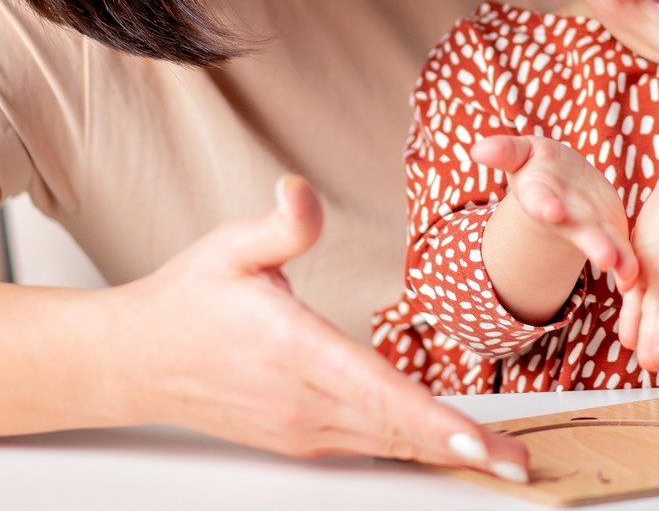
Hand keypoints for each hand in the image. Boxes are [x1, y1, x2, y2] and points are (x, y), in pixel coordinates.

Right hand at [108, 175, 527, 480]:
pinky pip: (367, 446)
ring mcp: (300, 427)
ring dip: (444, 456)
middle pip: (395, 430)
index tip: (477, 444)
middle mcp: (301, 400)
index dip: (430, 420)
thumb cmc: (190, 298)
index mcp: (294, 348)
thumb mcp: (230, 246)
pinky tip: (449, 452)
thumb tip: (302, 192)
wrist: (136, 359)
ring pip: (386, 444)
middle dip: (462, 451)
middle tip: (521, 466)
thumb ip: (280, 225)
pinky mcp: (299, 439)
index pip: (375, 389)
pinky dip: (411, 450)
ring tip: (502, 464)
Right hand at [472, 134, 636, 287]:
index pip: (540, 200)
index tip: (551, 210)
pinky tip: (636, 276)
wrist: (564, 183)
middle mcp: (564, 218)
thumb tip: (478, 149)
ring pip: (603, 244)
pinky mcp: (610, 233)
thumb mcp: (522, 153)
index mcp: (541, 195)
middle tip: (606, 257)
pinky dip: (629, 265)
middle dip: (592, 243)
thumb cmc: (539, 165)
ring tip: (627, 273)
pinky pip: (622, 250)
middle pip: (578, 231)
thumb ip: (505, 151)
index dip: (545, 205)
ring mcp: (588, 229)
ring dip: (616, 258)